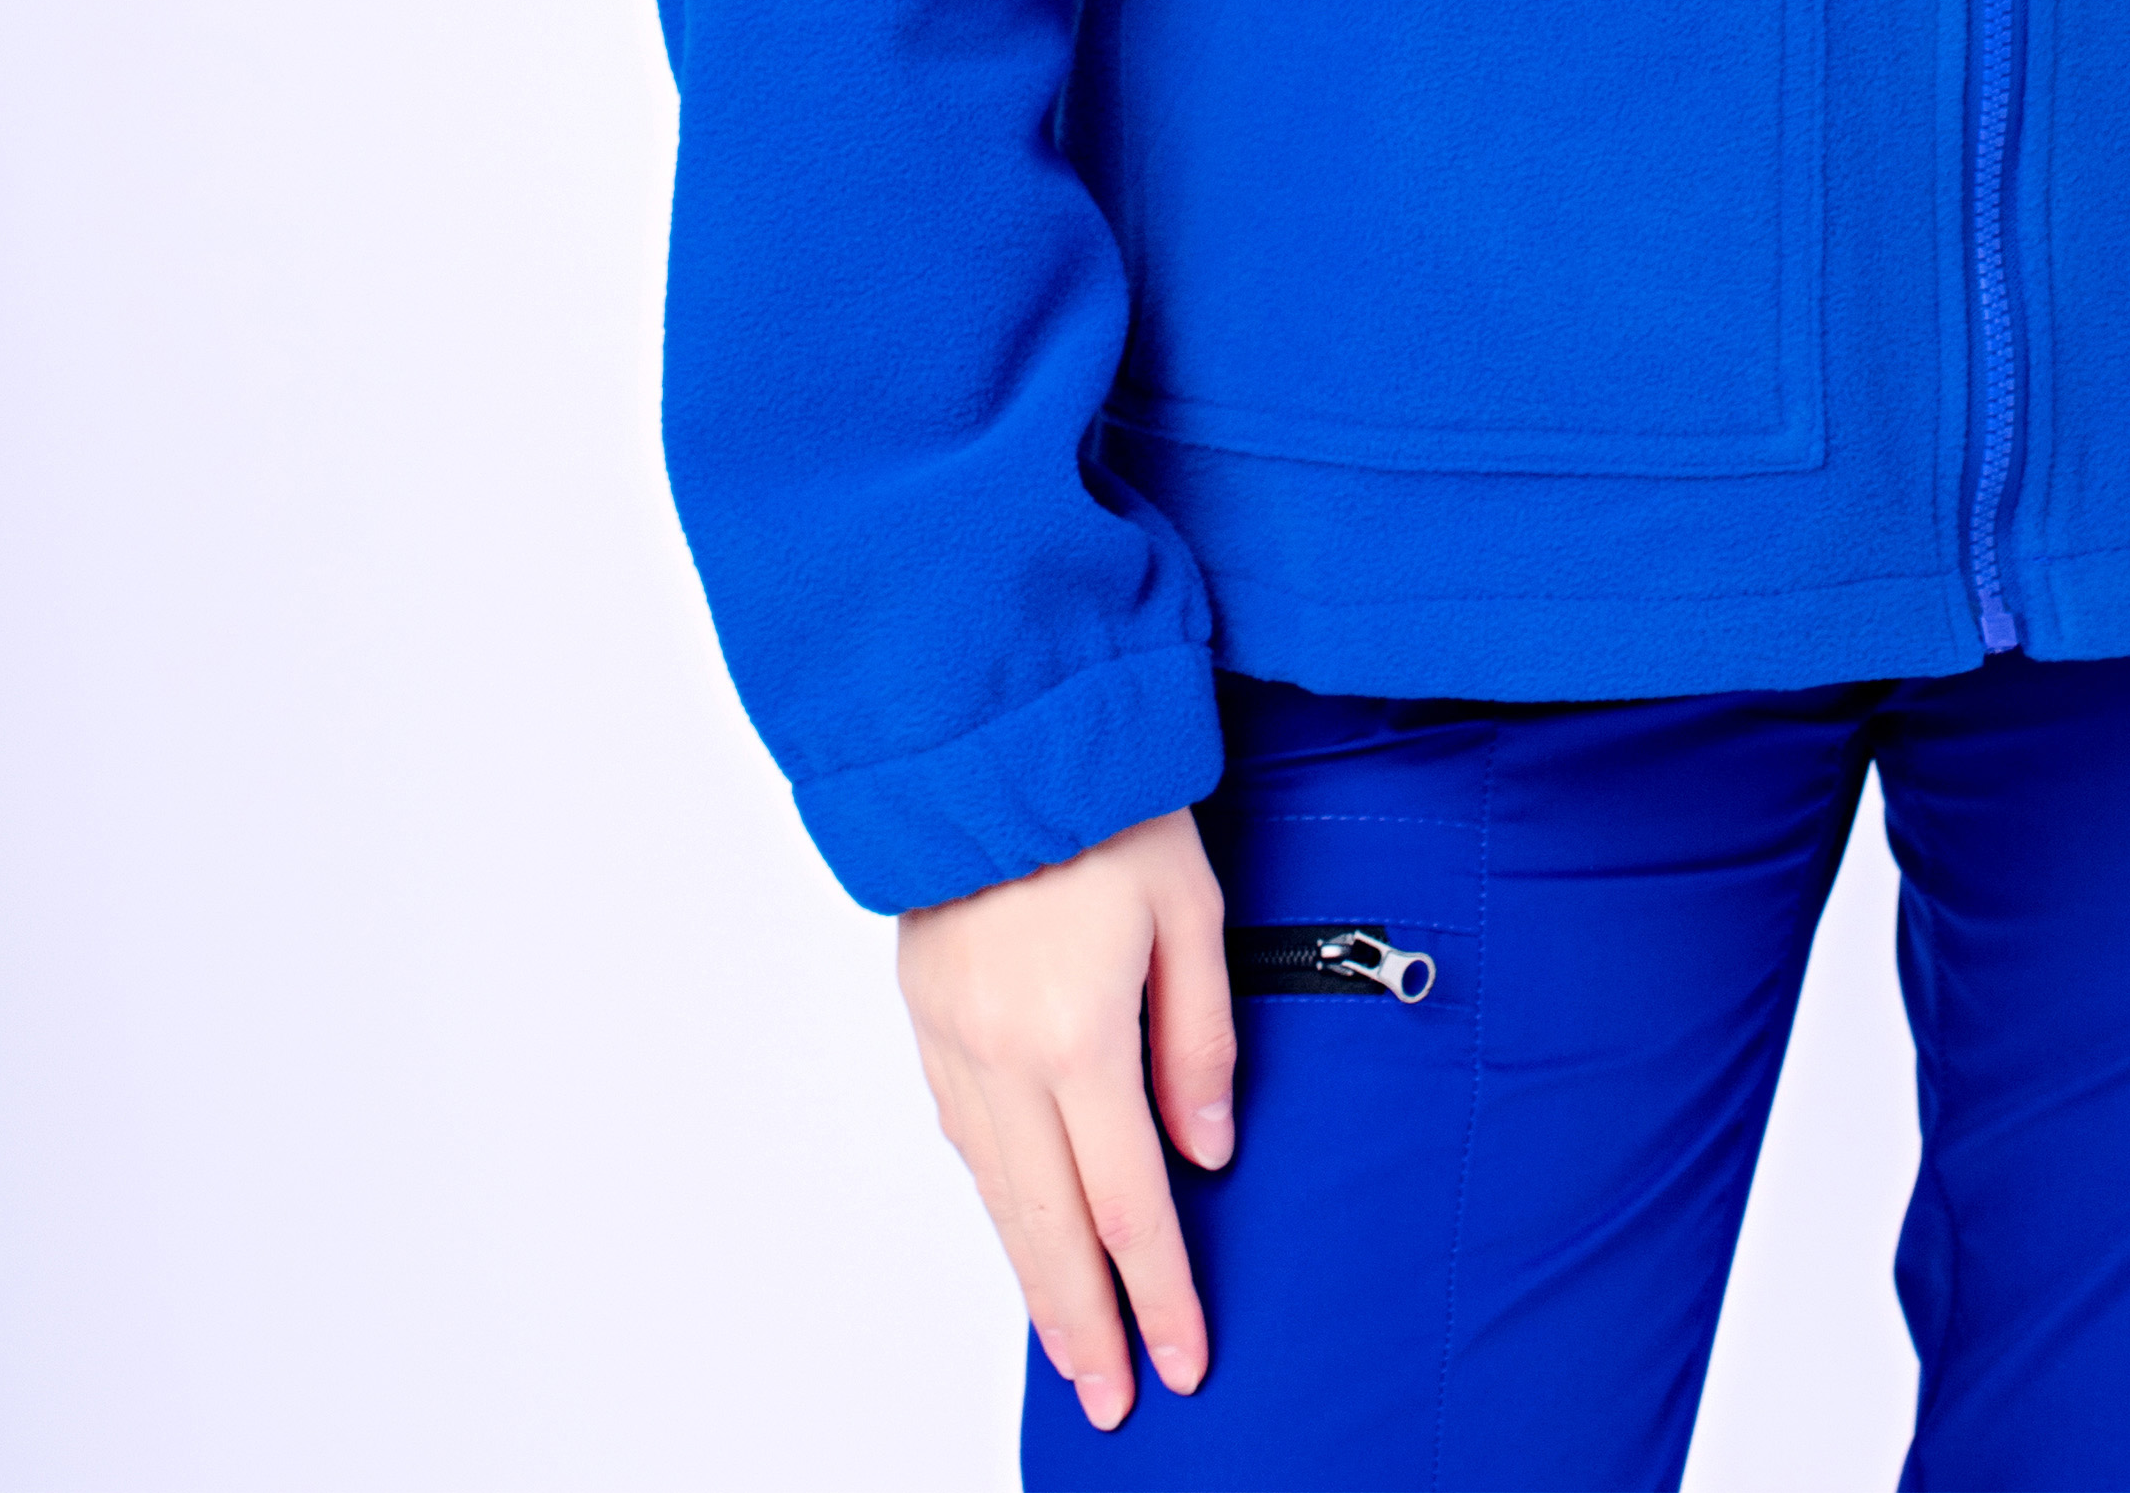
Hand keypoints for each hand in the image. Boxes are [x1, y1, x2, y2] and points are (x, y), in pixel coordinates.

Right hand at [897, 808, 1236, 1432]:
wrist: (993, 733)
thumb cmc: (1109, 804)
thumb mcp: (1192, 911)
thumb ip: (1201, 1039)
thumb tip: (1204, 1151)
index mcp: (1079, 1037)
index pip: (1129, 1202)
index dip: (1159, 1290)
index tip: (1181, 1359)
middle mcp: (1004, 1057)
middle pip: (1049, 1225)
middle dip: (1085, 1322)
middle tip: (1112, 1397)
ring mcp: (953, 1039)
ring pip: (995, 1190)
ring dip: (1032, 1273)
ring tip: (1067, 1337)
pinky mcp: (925, 1014)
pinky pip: (962, 1133)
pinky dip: (994, 1195)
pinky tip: (1018, 1221)